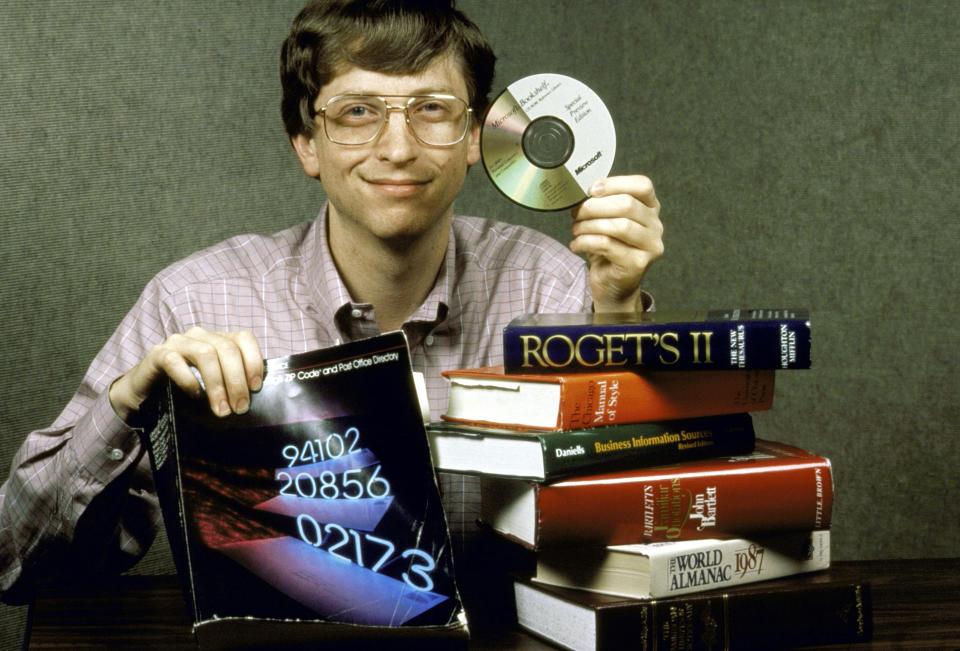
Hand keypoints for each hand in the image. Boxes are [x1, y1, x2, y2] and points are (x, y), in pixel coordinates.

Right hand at [109, 327, 262, 422]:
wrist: (145, 395)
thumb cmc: (185, 391)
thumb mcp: (214, 386)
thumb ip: (232, 384)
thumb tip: (254, 400)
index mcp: (218, 339)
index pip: (244, 338)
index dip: (253, 361)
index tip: (256, 388)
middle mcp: (199, 336)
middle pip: (227, 348)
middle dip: (237, 380)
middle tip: (239, 408)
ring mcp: (177, 342)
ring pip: (205, 353)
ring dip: (216, 384)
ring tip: (221, 409)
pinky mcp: (157, 354)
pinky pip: (174, 361)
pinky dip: (188, 380)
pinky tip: (195, 396)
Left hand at [570, 175, 663, 311]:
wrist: (613, 285)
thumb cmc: (608, 249)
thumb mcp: (606, 221)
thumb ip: (601, 205)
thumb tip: (580, 194)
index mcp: (650, 208)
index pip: (642, 185)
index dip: (616, 183)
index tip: (592, 189)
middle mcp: (655, 226)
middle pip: (627, 204)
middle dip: (595, 206)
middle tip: (577, 212)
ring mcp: (650, 246)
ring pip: (618, 226)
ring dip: (589, 225)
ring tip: (575, 230)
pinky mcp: (638, 264)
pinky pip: (607, 245)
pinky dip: (585, 242)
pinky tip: (576, 245)